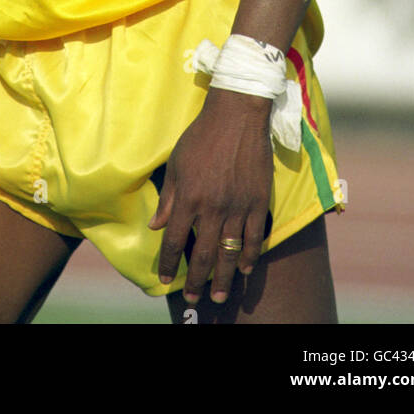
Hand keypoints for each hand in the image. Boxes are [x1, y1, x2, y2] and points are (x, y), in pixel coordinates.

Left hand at [147, 87, 272, 302]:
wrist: (236, 116)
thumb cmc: (201, 136)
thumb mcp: (176, 164)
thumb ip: (168, 198)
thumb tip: (156, 227)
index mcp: (188, 197)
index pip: (175, 241)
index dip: (169, 263)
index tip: (165, 279)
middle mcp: (212, 207)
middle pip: (202, 254)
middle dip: (195, 279)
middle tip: (194, 297)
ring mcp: (237, 206)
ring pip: (228, 252)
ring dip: (222, 277)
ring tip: (218, 295)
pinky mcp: (257, 201)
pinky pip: (253, 237)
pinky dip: (249, 256)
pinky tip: (244, 270)